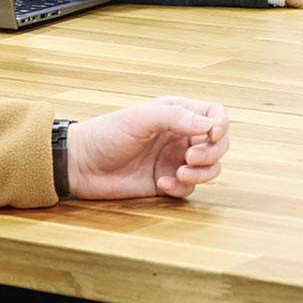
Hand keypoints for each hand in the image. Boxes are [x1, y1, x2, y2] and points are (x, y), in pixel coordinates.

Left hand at [67, 96, 230, 198]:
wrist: (81, 165)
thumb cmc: (107, 134)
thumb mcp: (141, 119)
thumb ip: (176, 118)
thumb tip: (209, 126)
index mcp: (178, 114)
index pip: (215, 115)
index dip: (221, 125)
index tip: (213, 135)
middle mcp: (180, 136)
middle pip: (218, 144)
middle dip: (211, 153)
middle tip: (188, 158)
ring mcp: (174, 160)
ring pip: (209, 169)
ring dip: (201, 174)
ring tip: (178, 174)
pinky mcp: (167, 183)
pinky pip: (189, 188)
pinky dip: (181, 188)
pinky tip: (161, 185)